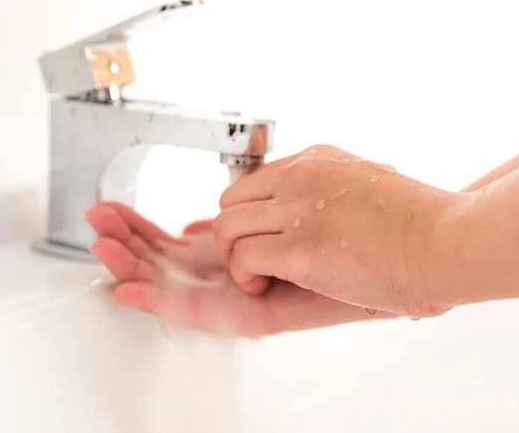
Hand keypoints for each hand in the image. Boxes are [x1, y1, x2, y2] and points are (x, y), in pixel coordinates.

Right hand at [85, 202, 385, 335]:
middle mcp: (243, 276)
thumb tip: (200, 215)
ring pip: (183, 286)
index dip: (143, 230)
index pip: (182, 241)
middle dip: (131, 244)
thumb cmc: (365, 231)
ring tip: (103, 247)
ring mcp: (253, 297)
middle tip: (96, 226)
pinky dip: (170, 302)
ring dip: (138, 265)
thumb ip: (244, 209)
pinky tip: (135, 290)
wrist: (421, 255)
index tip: (111, 218)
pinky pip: (212, 311)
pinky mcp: (269, 316)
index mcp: (246, 250)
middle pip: (174, 264)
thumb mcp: (298, 202)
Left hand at [215, 144, 458, 318]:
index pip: (254, 181)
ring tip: (258, 275)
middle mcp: (300, 177)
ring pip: (228, 227)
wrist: (447, 242)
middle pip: (231, 199)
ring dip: (235, 258)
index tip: (255, 235)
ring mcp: (298, 209)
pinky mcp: (299, 248)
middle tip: (251, 259)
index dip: (248, 214)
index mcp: (316, 160)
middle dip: (234, 234)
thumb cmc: (419, 224)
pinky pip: (242, 258)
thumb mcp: (364, 184)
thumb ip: (328, 193)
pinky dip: (245, 278)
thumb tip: (307, 215)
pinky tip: (265, 286)